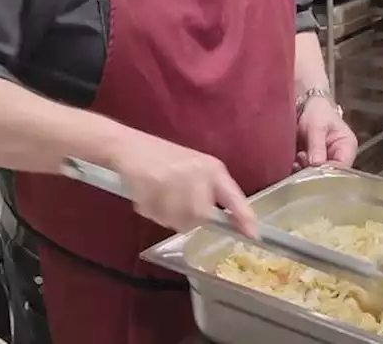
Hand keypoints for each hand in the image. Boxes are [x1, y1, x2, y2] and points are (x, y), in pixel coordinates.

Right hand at [107, 131, 257, 237]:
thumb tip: (225, 222)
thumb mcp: (195, 168)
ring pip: (179, 219)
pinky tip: (148, 195)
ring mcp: (174, 177)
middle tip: (175, 209)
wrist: (129, 145)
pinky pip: (157, 215)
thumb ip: (210, 192)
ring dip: (168, 217)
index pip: (233, 196)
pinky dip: (151, 212)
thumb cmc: (164, 159)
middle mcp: (196, 171)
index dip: (244, 217)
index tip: (253, 235)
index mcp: (211, 168)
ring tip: (160, 200)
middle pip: (201, 216)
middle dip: (188, 220)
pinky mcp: (152, 183)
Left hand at [296, 98, 357, 168]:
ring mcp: (326, 162)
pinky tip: (294, 161)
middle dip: (315, 171)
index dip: (328, 171)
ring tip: (299, 156)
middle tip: (303, 158)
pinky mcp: (314, 164)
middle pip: (330, 174)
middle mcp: (339, 158)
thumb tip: (316, 163)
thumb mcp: (317, 125)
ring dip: (305, 171)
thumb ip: (317, 144)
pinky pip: (307, 173)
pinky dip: (300, 170)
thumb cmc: (318, 112)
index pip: (342, 168)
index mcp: (347, 147)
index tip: (312, 166)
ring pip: (318, 175)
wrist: (306, 106)